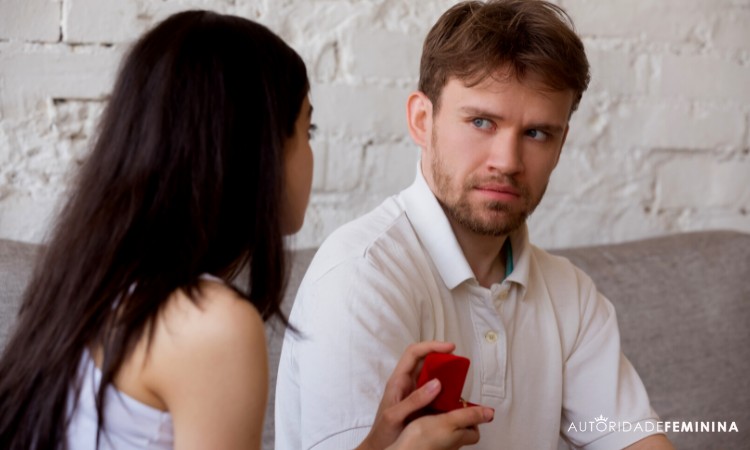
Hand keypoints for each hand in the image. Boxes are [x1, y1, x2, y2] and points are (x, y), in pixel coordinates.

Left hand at [357, 341, 493, 449]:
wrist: (381, 449)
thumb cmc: (383, 433)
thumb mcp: (395, 416)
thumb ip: (414, 400)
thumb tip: (436, 383)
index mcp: (398, 381)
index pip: (414, 353)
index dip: (431, 346)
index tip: (450, 348)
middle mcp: (408, 384)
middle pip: (426, 361)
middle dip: (443, 358)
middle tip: (459, 363)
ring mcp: (416, 393)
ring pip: (434, 376)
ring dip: (447, 376)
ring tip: (461, 380)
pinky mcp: (424, 404)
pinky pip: (438, 393)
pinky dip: (448, 392)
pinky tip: (457, 399)